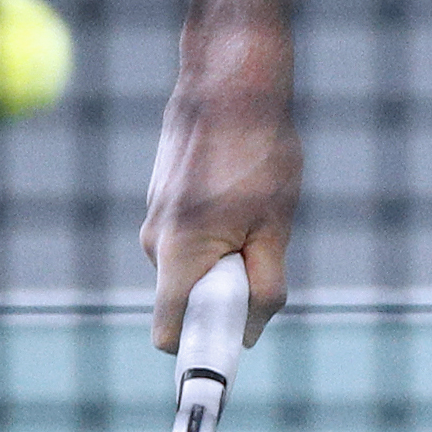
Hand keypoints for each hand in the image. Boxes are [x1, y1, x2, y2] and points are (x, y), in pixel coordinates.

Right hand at [137, 19, 298, 351]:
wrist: (231, 78)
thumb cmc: (260, 150)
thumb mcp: (276, 226)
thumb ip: (264, 285)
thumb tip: (251, 332)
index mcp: (177, 255)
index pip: (171, 334)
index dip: (201, 350)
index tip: (230, 352)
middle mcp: (155, 241)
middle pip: (188, 300)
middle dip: (226, 293)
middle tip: (265, 252)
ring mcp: (156, 217)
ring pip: (194, 265)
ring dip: (227, 256)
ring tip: (259, 208)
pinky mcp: (165, 197)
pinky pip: (193, 236)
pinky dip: (220, 231)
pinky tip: (246, 190)